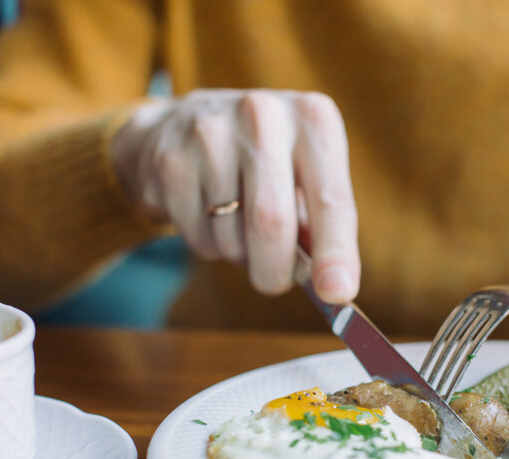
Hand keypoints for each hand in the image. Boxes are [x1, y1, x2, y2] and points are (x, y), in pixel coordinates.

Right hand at [111, 89, 359, 302]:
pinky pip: (196, 236)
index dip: (336, 251)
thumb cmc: (267, 163)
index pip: (331, 198)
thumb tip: (333, 287)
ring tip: (238, 226)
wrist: (185, 125)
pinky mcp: (170, 159)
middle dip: (276, 271)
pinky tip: (208, 213)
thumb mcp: (306, 175)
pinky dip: (209, 246)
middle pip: (271, 222)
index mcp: (313, 119)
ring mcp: (210, 133)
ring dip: (240, 255)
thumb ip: (324, 228)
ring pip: (231, 237)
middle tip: (275, 282)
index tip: (337, 293)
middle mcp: (263, 116)